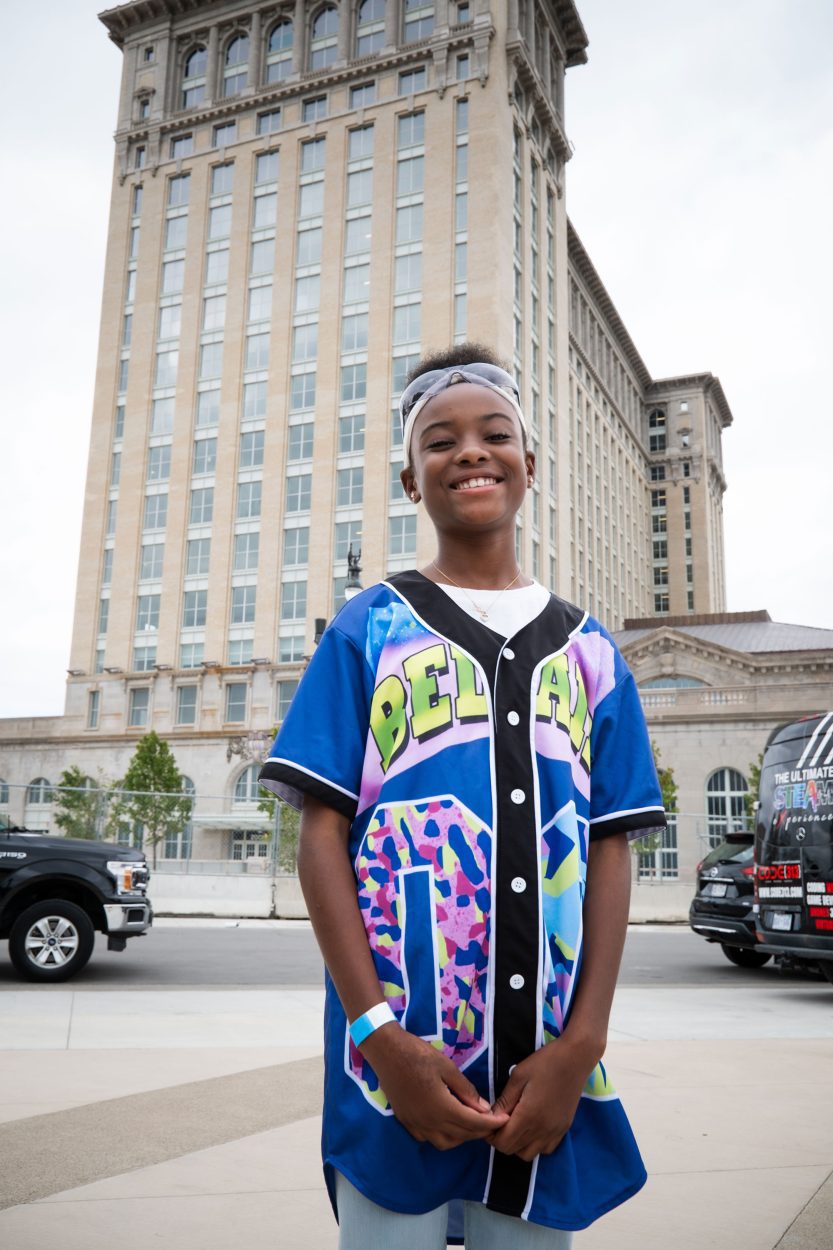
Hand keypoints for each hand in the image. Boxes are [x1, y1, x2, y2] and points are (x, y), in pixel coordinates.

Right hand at [361, 1024, 508, 1150]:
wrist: (386, 1051)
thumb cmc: (418, 1055)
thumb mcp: (447, 1067)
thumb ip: (465, 1090)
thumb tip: (483, 1108)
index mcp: (442, 1108)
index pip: (473, 1123)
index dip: (491, 1124)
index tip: (505, 1120)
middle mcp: (429, 1122)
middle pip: (461, 1136)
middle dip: (480, 1131)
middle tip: (491, 1120)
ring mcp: (416, 1124)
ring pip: (445, 1143)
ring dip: (461, 1137)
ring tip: (471, 1123)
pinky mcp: (406, 1122)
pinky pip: (428, 1139)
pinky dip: (443, 1136)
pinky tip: (447, 1123)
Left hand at [487, 1037, 596, 1161]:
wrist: (576, 1058)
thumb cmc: (544, 1063)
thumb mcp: (518, 1077)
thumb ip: (504, 1100)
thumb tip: (491, 1117)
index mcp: (529, 1116)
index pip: (503, 1143)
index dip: (491, 1136)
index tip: (488, 1122)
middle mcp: (542, 1130)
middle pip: (514, 1150)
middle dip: (501, 1139)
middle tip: (499, 1121)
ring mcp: (555, 1132)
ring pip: (529, 1154)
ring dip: (517, 1144)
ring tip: (515, 1124)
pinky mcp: (564, 1129)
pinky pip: (545, 1149)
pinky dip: (534, 1144)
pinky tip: (531, 1127)